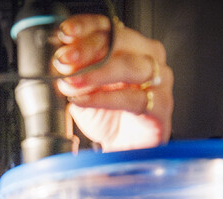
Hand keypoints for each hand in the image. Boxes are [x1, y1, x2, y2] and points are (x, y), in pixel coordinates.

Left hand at [53, 14, 173, 151]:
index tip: (66, 33)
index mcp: (129, 45)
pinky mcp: (162, 105)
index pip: (108, 26)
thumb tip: (61, 64)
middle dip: (88, 49)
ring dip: (96, 73)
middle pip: (120, 41)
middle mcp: (147, 56)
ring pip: (129, 66)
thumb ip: (73, 75)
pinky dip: (104, 99)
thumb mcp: (83, 91)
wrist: (126, 148)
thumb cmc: (110, 116)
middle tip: (65, 60)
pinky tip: (84, 101)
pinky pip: (132, 98)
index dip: (85, 27)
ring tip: (73, 82)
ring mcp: (159, 79)